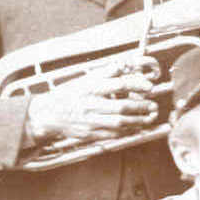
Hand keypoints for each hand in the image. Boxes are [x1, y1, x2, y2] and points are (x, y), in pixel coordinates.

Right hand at [24, 62, 158, 148]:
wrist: (46, 115)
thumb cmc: (67, 95)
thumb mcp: (82, 81)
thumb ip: (103, 74)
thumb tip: (121, 65)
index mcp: (89, 88)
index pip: (118, 84)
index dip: (137, 85)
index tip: (149, 87)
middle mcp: (90, 104)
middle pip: (122, 106)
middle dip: (141, 106)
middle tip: (153, 105)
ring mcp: (90, 121)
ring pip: (120, 122)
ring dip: (138, 121)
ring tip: (148, 117)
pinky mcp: (89, 134)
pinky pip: (113, 134)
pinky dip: (127, 131)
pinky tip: (136, 127)